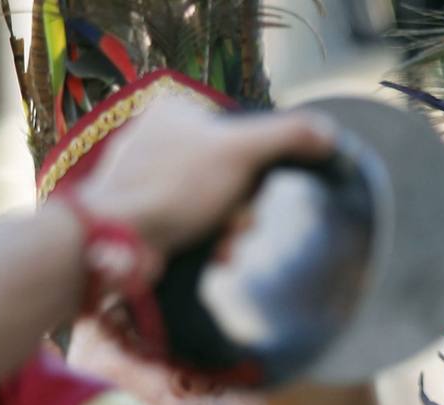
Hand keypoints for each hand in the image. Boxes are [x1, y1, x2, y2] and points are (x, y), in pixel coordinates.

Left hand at [77, 98, 335, 252]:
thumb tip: (329, 133)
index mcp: (176, 111)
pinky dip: (208, 243)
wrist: (114, 243)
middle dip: (243, 207)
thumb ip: (287, 137)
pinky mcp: (146, 217)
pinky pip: (192, 226)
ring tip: (225, 244)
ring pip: (214, 204)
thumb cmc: (171, 189)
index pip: (241, 135)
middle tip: (240, 223)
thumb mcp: (238, 153)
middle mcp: (160, 140)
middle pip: (231, 174)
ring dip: (230, 230)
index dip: (259, 167)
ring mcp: (150, 180)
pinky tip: (212, 256)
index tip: (259, 190)